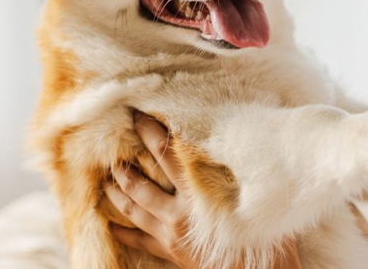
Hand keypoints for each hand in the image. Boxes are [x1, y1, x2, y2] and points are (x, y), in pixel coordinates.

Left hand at [104, 111, 301, 268]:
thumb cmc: (260, 231)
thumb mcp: (249, 194)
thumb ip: (233, 169)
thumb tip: (233, 138)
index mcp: (197, 193)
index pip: (166, 154)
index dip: (150, 133)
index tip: (137, 115)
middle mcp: (178, 213)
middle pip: (140, 183)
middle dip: (124, 165)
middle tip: (111, 149)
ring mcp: (171, 234)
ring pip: (134, 210)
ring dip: (118, 194)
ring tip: (107, 180)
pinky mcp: (171, 252)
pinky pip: (141, 241)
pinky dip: (124, 233)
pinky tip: (113, 227)